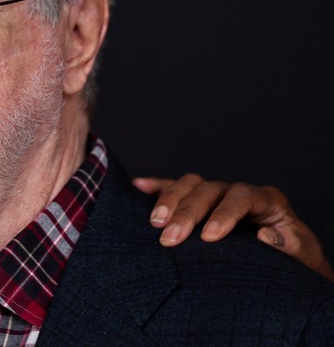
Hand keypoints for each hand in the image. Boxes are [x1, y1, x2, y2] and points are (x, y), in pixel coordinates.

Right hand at [133, 174, 333, 280]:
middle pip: (208, 189)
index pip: (241, 196)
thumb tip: (267, 234)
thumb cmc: (294, 257)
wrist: (285, 258)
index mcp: (266, 200)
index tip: (209, 237)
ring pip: (189, 184)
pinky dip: (156, 186)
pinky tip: (138, 187)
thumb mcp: (303, 254)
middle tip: (170, 237)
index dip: (224, 213)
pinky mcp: (198, 201)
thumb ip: (291, 245)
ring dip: (169, 200)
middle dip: (187, 212)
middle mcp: (237, 191)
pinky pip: (174, 187)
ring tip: (155, 223)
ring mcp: (215, 194)